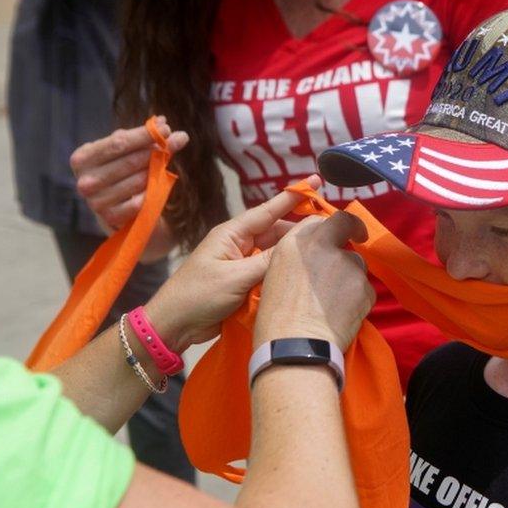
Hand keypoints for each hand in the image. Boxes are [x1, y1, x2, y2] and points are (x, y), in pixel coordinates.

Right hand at [70, 115, 188, 230]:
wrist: (114, 206)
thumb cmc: (119, 170)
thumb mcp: (124, 151)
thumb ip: (143, 137)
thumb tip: (164, 123)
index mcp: (82, 158)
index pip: (119, 142)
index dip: (144, 135)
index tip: (166, 128)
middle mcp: (85, 180)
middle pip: (131, 161)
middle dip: (156, 150)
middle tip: (174, 142)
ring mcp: (96, 201)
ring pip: (139, 180)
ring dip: (157, 170)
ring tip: (165, 163)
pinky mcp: (111, 217)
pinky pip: (141, 201)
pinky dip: (151, 192)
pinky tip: (155, 187)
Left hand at [144, 176, 322, 350]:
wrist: (173, 325)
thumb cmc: (198, 295)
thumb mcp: (235, 277)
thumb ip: (268, 261)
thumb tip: (300, 247)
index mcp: (233, 234)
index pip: (269, 210)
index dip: (293, 196)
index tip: (316, 181)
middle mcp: (240, 244)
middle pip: (278, 232)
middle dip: (302, 231)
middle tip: (333, 231)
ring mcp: (243, 264)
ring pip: (277, 253)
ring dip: (295, 254)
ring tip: (326, 251)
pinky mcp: (246, 283)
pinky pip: (271, 272)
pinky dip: (286, 272)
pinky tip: (307, 274)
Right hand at [254, 210, 373, 352]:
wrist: (296, 347)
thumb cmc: (276, 319)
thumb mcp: (276, 276)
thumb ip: (299, 258)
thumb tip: (316, 256)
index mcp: (295, 243)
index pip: (321, 220)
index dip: (331, 227)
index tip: (340, 233)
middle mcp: (323, 246)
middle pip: (346, 228)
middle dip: (354, 232)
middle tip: (357, 241)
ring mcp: (347, 265)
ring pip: (357, 263)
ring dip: (350, 276)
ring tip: (334, 303)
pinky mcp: (364, 286)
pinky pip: (365, 289)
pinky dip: (358, 300)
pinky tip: (342, 316)